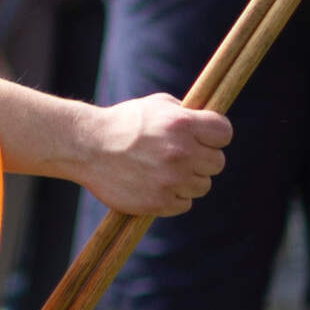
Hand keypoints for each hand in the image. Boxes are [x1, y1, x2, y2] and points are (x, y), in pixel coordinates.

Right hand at [75, 91, 231, 217]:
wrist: (85, 146)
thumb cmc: (121, 123)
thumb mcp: (154, 106)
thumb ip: (185, 115)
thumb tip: (210, 126)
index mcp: (181, 124)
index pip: (224, 133)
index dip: (215, 135)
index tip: (205, 138)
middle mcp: (181, 151)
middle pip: (217, 163)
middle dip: (202, 159)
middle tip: (181, 157)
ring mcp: (171, 179)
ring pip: (202, 185)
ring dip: (187, 180)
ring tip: (163, 171)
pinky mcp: (159, 201)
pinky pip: (184, 203)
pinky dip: (173, 197)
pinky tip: (154, 184)